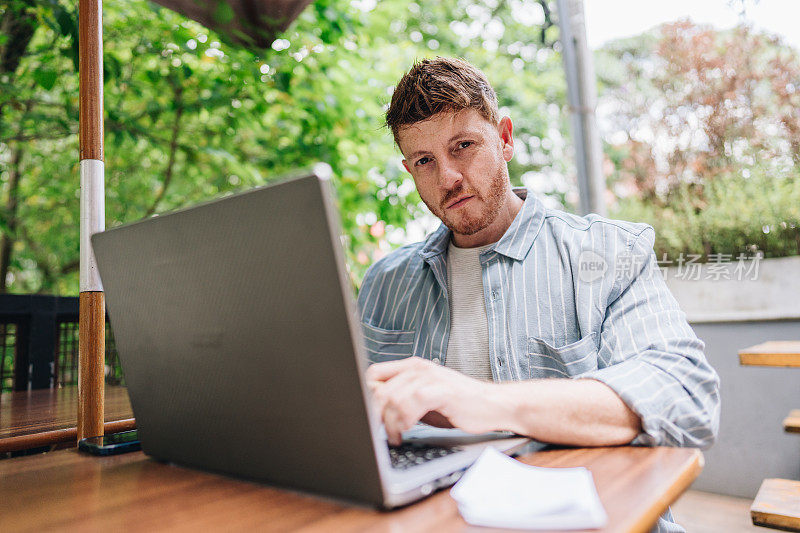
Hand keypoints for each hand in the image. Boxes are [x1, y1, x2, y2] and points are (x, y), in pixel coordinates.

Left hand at [365, 356, 501, 445]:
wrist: (493, 405)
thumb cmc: (459, 405)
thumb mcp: (425, 400)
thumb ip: (402, 400)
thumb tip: (375, 411)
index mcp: (412, 367)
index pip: (373, 374)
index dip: (366, 396)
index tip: (368, 417)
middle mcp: (419, 369)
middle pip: (379, 389)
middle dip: (375, 415)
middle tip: (379, 432)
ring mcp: (431, 378)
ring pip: (393, 398)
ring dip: (390, 423)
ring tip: (396, 436)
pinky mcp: (442, 390)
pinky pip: (412, 403)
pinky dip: (405, 420)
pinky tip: (409, 430)